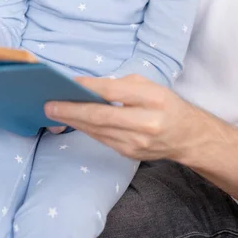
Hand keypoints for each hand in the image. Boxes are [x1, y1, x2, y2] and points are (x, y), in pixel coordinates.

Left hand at [44, 75, 211, 160]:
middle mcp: (146, 123)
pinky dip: (86, 129)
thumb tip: (88, 87)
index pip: (114, 92)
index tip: (69, 83)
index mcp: (153, 100)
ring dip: (73, 121)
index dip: (89, 88)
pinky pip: (102, 139)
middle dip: (72, 110)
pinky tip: (73, 121)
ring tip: (55, 112)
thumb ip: (121, 85)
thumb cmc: (167, 105)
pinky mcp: (130, 153)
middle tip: (50, 105)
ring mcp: (137, 142)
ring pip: (97, 130)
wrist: (188, 137)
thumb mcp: (150, 86)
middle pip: (101, 116)